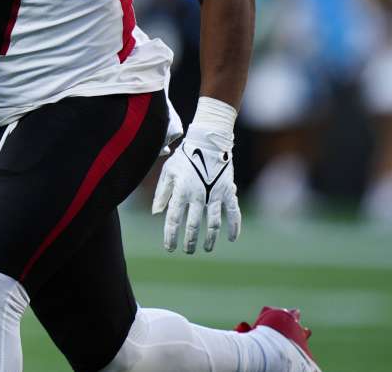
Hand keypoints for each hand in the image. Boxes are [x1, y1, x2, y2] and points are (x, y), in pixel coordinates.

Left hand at [152, 129, 240, 253]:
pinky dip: (234, 226)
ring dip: (210, 239)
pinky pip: (233, 212)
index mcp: (181, 191)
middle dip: (189, 241)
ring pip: (213, 223)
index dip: (171, 236)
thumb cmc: (185, 156)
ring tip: (207, 249)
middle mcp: (198, 195)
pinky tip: (232, 238)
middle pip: (192, 225)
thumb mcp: (168, 171)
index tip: (170, 248)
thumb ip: (162, 193)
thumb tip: (156, 213)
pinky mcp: (228, 191)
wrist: (208, 141)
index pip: (173, 219)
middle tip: (187, 251)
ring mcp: (215, 194)